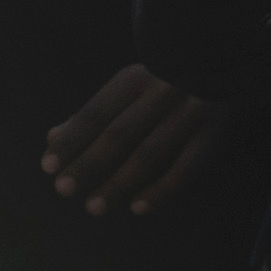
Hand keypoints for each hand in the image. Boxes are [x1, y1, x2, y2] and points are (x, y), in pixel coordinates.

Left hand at [44, 64, 228, 215]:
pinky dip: (161, 190)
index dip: (71, 140)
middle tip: (62, 189)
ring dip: (119, 183)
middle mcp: (160, 92)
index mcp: (133, 79)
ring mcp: (189, 112)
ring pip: (149, 153)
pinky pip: (186, 168)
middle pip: (119, 133)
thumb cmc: (163, 81)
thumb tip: (52, 137)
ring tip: (93, 207)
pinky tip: (137, 208)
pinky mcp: (213, 133)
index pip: (95, 113)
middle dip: (88, 163)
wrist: (224, 62)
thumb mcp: (128, 87)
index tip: (47, 166)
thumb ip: (92, 112)